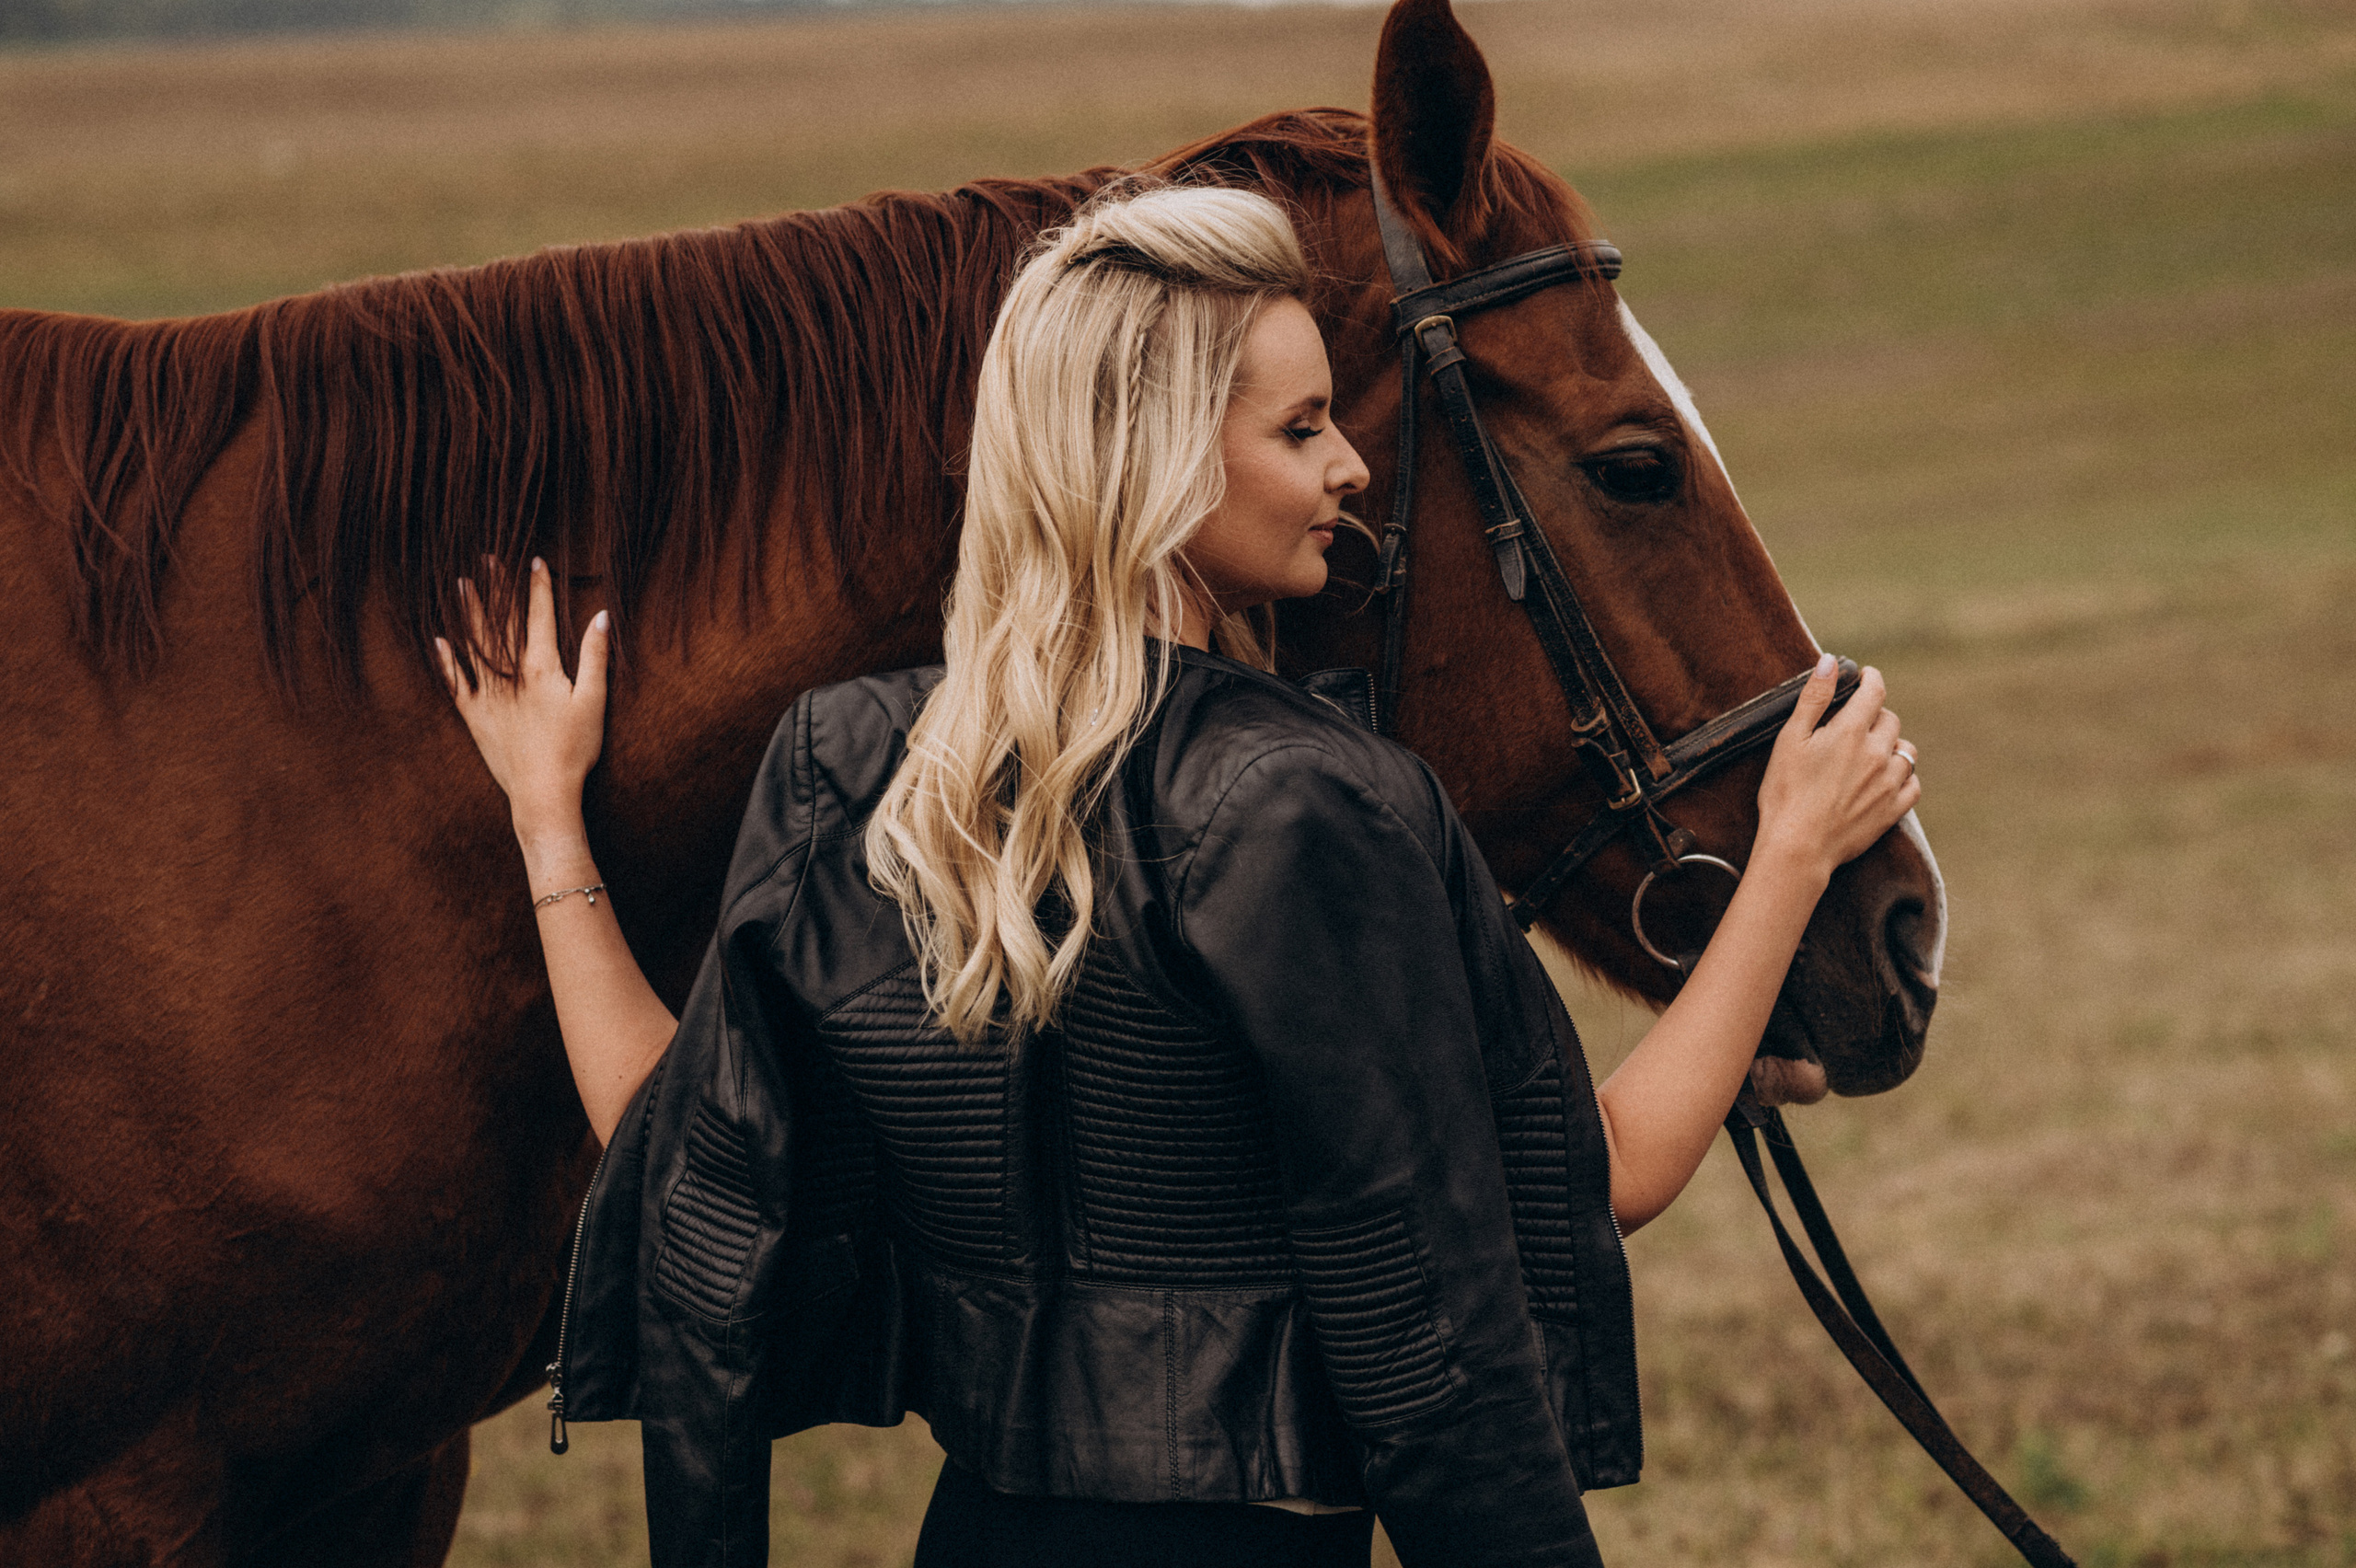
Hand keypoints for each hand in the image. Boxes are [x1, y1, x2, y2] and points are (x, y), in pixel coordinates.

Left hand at [436, 558, 610, 847]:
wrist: (542, 792)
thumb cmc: (574, 749)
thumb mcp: (594, 701)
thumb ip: (595, 656)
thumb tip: (600, 616)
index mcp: (541, 667)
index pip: (539, 616)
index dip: (538, 587)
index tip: (535, 559)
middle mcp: (509, 674)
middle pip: (502, 622)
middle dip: (498, 588)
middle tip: (488, 558)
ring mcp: (488, 694)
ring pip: (475, 644)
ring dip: (469, 613)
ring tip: (462, 585)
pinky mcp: (474, 715)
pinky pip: (455, 682)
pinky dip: (447, 660)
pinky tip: (439, 640)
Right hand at [1752, 654, 1919, 884]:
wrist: (1798, 847)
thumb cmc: (1785, 792)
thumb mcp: (1790, 739)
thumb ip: (1814, 698)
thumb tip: (1831, 662)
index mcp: (1852, 731)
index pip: (1875, 691)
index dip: (1871, 678)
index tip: (1865, 676)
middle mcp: (1878, 753)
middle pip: (1890, 719)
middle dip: (1875, 714)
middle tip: (1856, 721)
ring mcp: (1889, 783)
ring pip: (1906, 751)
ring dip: (1892, 744)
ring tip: (1873, 750)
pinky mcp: (1893, 810)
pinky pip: (1913, 784)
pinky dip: (1903, 776)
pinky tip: (1886, 778)